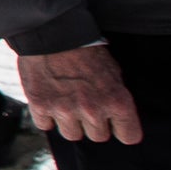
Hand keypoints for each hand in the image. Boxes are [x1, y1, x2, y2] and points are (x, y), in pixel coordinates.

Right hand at [17, 44, 141, 143]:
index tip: (115, 123)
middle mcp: (93, 110)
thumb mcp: (113, 72)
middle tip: (85, 104)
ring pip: (72, 134)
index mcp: (117, 101)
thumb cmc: (86, 50)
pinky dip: (46, 115)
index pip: (129, 136)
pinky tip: (48, 99)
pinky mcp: (40, 106)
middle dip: (93, 123)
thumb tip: (116, 118)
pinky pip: (45, 125)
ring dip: (70, 122)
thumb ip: (115, 98)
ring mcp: (65, 110)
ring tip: (65, 101)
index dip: (122, 129)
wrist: (52, 32)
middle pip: (98, 136)